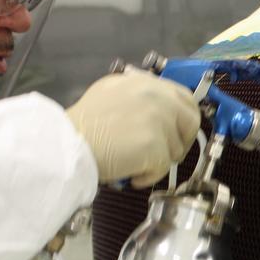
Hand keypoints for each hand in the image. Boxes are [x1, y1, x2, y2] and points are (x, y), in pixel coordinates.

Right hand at [66, 67, 200, 187]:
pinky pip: (163, 169)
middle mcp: (158, 96)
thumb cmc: (83, 124)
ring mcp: (159, 121)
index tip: (177, 134)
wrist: (68, 144)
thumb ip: (137, 95)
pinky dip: (148, 176)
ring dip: (158, 161)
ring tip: (132, 162)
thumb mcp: (111, 93)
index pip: (185, 98)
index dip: (184, 119)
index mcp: (147, 82)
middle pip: (191, 122)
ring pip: (175, 149)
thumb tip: (154, 110)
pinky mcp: (157, 146)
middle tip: (163, 155)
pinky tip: (130, 174)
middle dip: (181, 142)